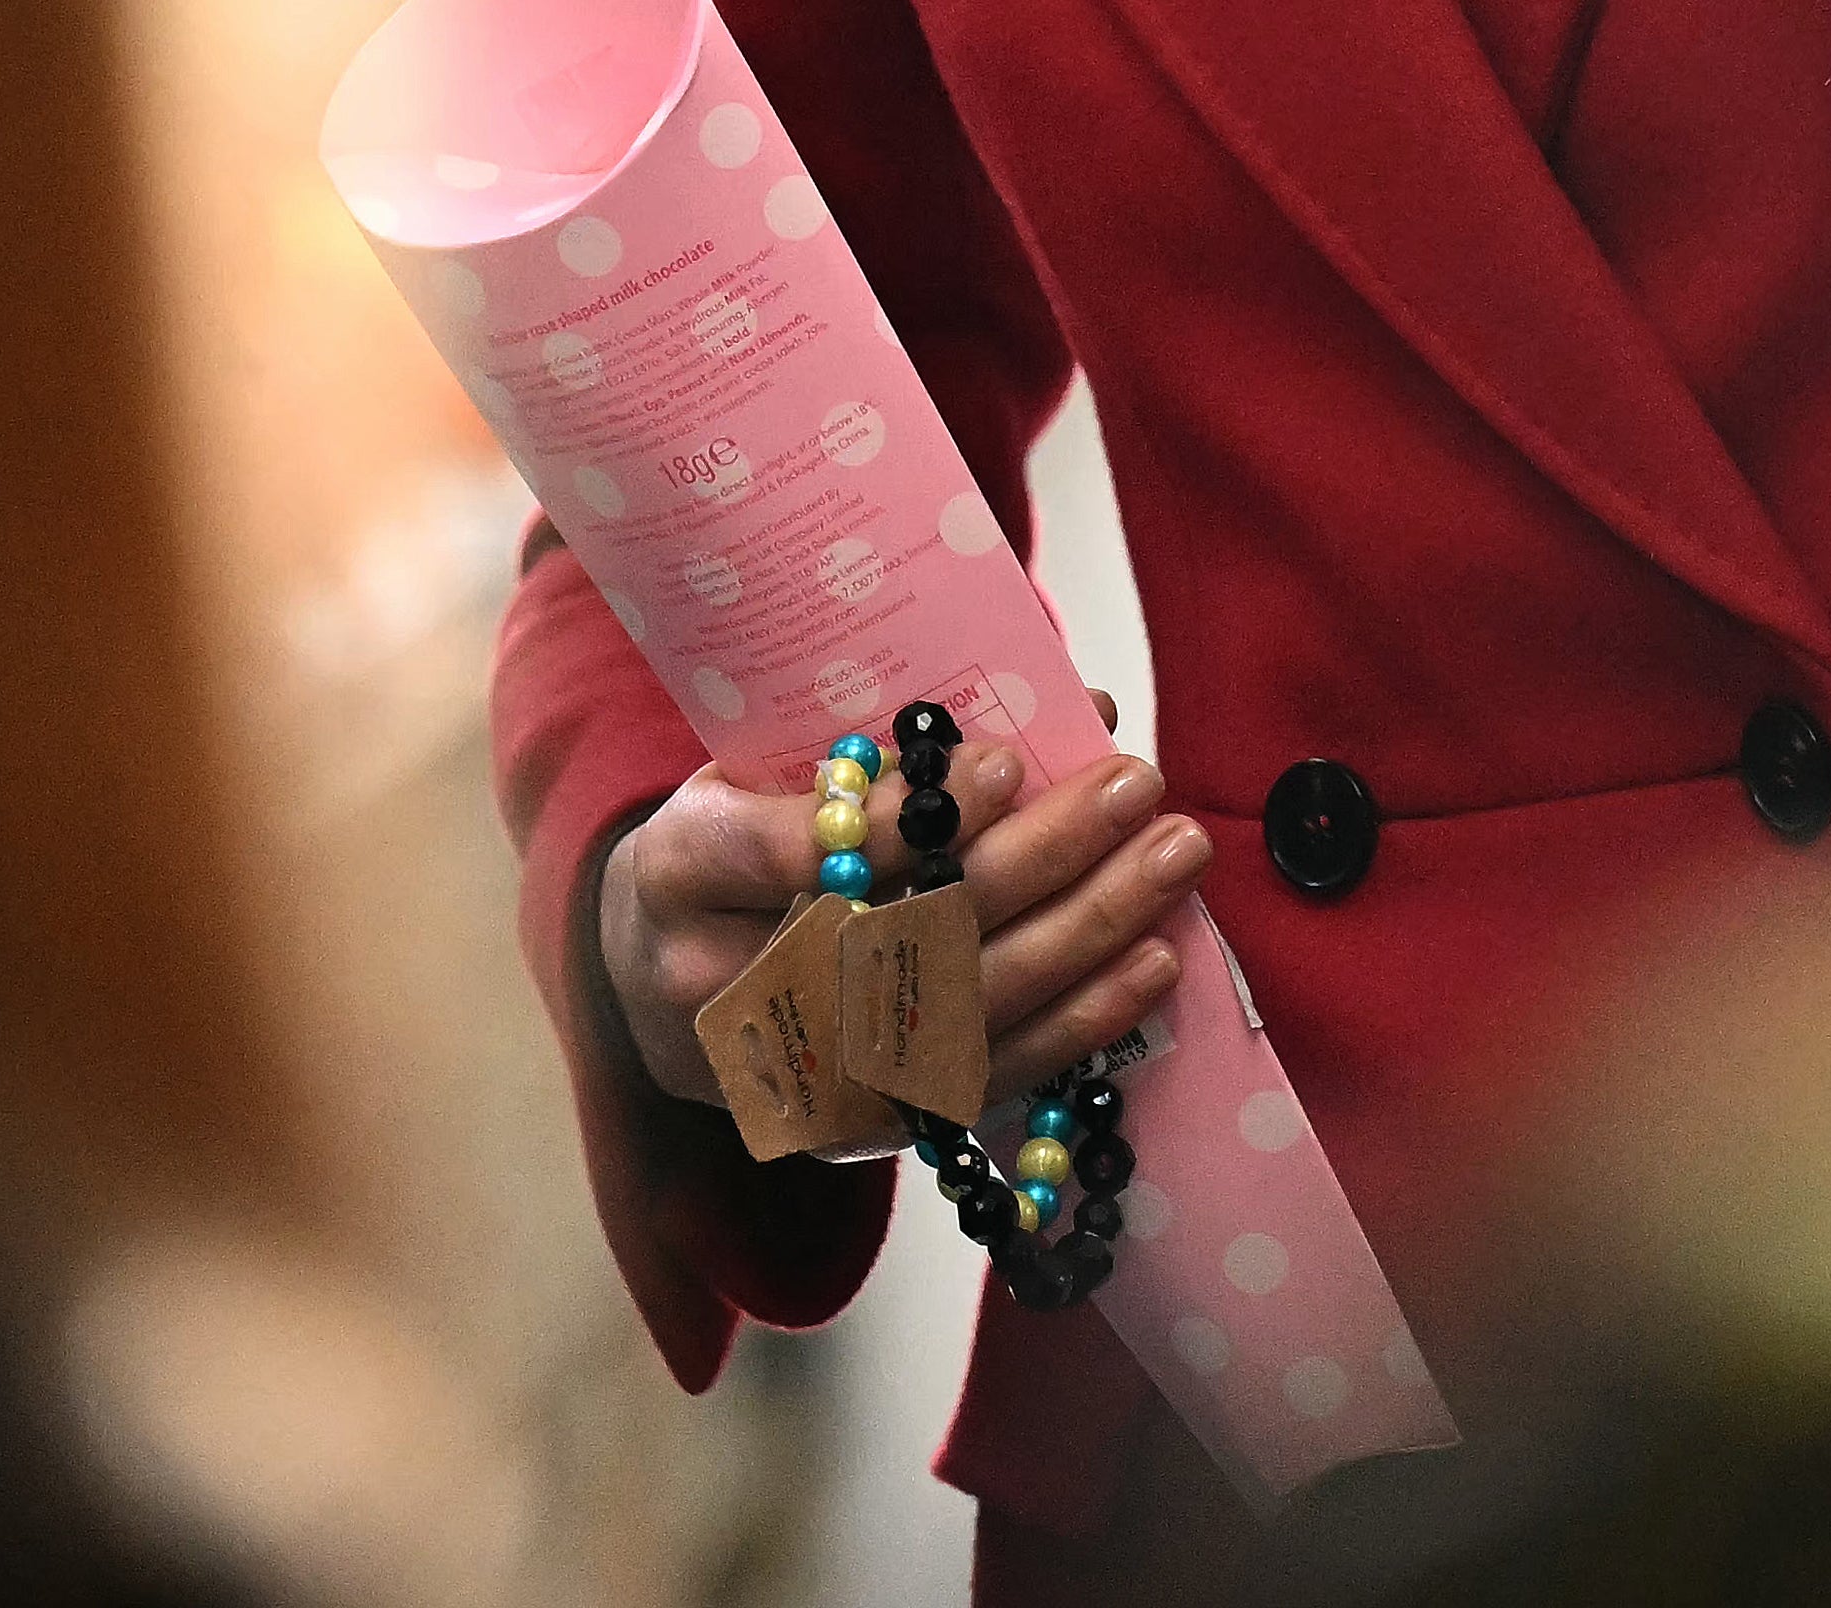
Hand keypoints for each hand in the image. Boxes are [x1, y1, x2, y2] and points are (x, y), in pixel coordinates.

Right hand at [598, 739, 1216, 1122]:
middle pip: (904, 932)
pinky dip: (1080, 1020)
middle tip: (1136, 788)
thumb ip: (880, 746)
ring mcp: (801, 1075)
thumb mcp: (755, 769)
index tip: (1009, 762)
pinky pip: (988, 1075)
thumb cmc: (729, 847)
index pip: (796, 853)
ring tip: (1174, 857)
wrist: (656, 990)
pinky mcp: (865, 1128)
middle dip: (1040, 858)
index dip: (907, 819)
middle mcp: (731, 992)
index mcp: (680, 876)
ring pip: (963, 1008)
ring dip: (1087, 932)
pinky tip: (1152, 960)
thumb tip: (1059, 702)